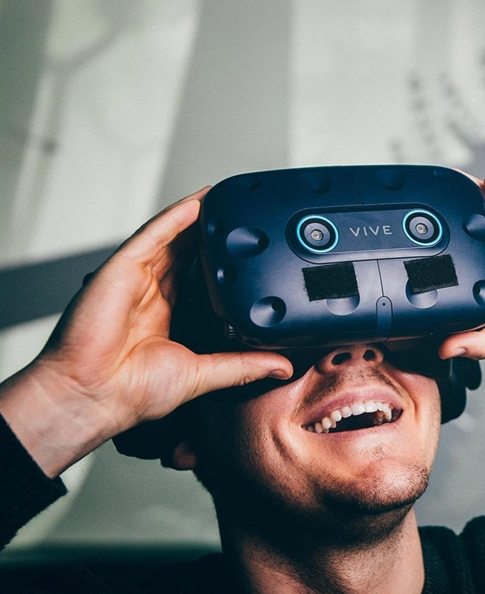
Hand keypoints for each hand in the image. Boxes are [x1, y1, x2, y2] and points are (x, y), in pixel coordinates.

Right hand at [0, 189, 292, 476]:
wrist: (93, 395)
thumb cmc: (132, 391)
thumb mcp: (203, 374)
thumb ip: (243, 366)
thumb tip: (282, 366)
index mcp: (170, 313)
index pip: (201, 277)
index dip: (222, 261)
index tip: (251, 251)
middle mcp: (153, 291)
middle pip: (188, 250)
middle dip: (213, 232)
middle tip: (245, 215)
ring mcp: (137, 277)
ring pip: (174, 236)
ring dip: (199, 216)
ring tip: (228, 198)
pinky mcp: (123, 268)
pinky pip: (154, 234)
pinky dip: (176, 216)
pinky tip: (199, 202)